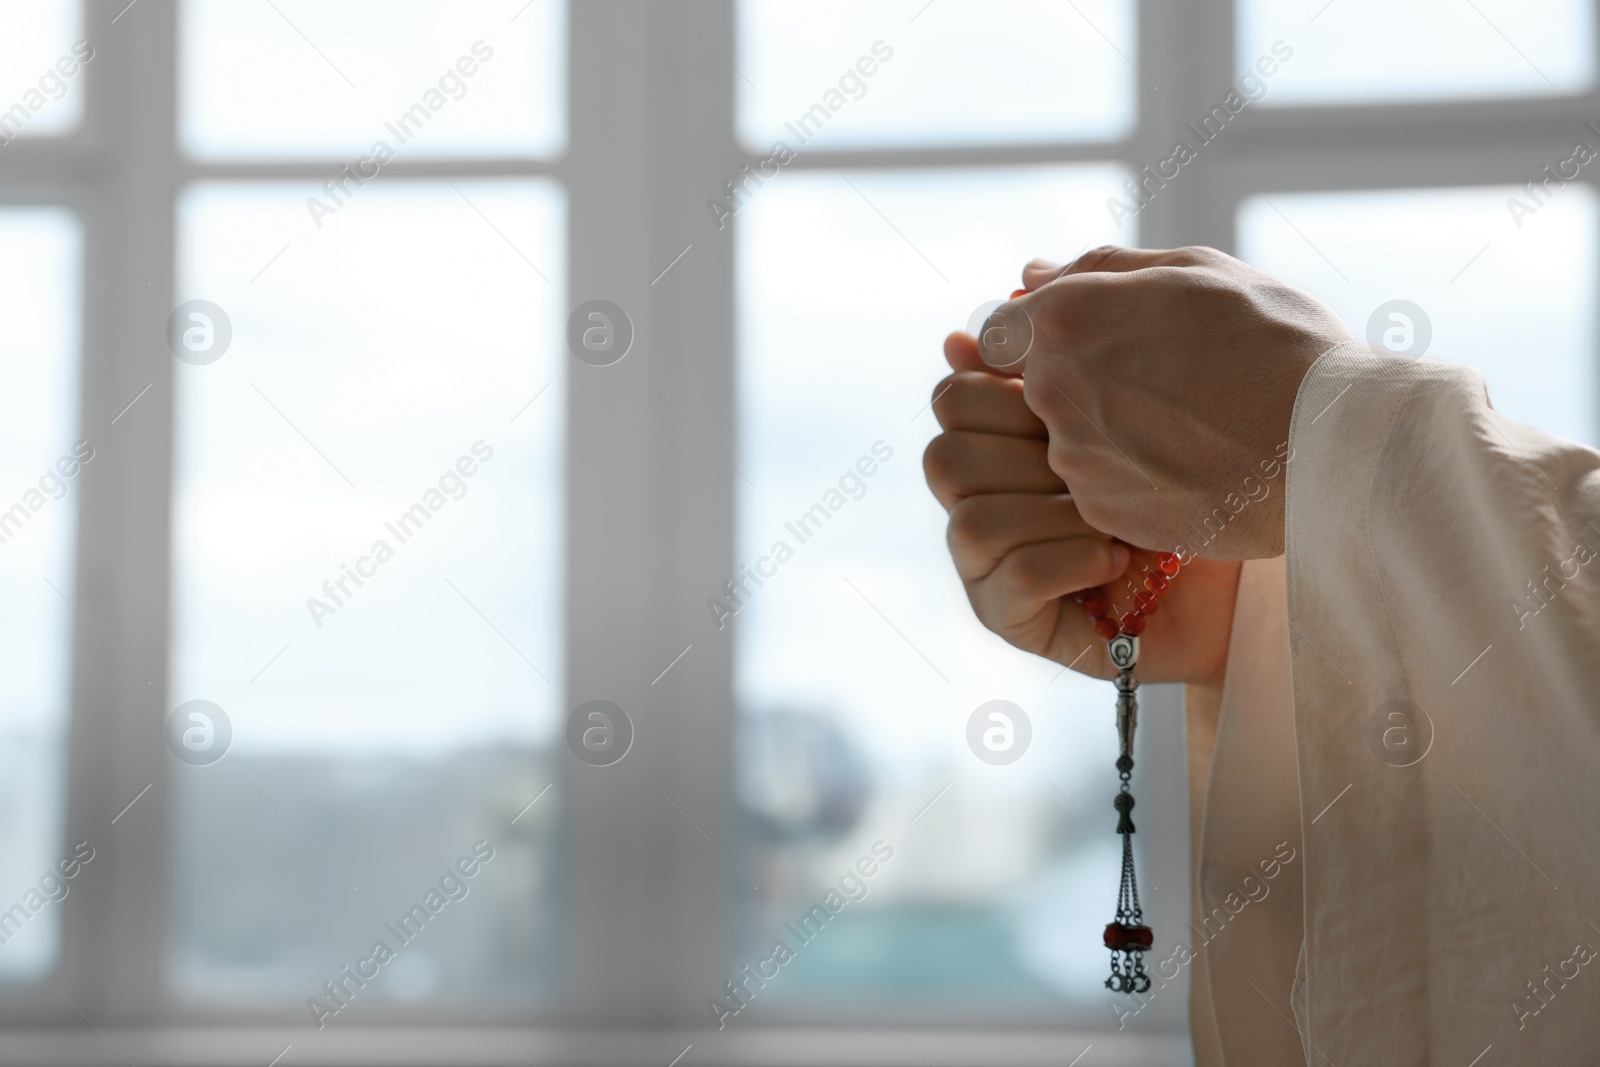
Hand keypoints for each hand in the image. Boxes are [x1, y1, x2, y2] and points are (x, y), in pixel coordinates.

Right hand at [925, 331, 1242, 687]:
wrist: (1241, 577)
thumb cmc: (1197, 483)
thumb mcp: (1137, 400)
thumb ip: (1063, 355)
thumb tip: (963, 334)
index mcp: (999, 436)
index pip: (952, 398)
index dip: (1003, 390)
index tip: (1071, 398)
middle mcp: (981, 497)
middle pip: (944, 459)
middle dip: (1026, 457)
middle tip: (1094, 463)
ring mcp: (986, 562)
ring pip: (971, 520)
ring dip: (1054, 515)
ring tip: (1116, 520)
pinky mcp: (1010, 616)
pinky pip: (1014, 575)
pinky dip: (1072, 558)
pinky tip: (1119, 557)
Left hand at [989, 246, 1354, 558]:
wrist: (1333, 446)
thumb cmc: (1276, 342)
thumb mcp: (1197, 272)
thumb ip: (1099, 270)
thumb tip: (1030, 276)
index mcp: (1066, 319)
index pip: (1003, 330)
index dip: (1047, 333)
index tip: (1095, 339)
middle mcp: (1054, 390)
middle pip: (1039, 383)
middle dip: (1087, 377)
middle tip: (1169, 380)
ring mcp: (1075, 457)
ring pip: (1070, 437)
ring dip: (1113, 430)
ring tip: (1192, 424)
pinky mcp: (1102, 511)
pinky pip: (1100, 486)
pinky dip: (1134, 476)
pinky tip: (1192, 463)